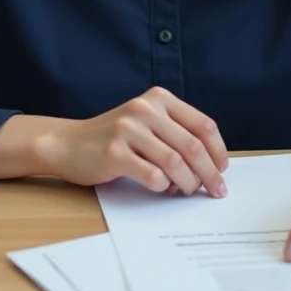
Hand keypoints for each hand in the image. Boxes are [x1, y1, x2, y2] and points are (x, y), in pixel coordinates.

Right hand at [37, 86, 228, 196]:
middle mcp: (144, 109)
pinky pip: (153, 176)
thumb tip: (213, 164)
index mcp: (159, 99)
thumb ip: (176, 133)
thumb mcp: (147, 122)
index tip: (223, 170)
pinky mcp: (114, 153)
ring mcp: (128, 130)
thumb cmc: (114, 138)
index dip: (219, 151)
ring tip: (187, 191)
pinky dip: (163, 187)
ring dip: (188, 183)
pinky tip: (162, 188)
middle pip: (193, 146)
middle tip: (215, 190)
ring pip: (175, 162)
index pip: (203, 124)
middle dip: (210, 174)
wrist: (68, 144)